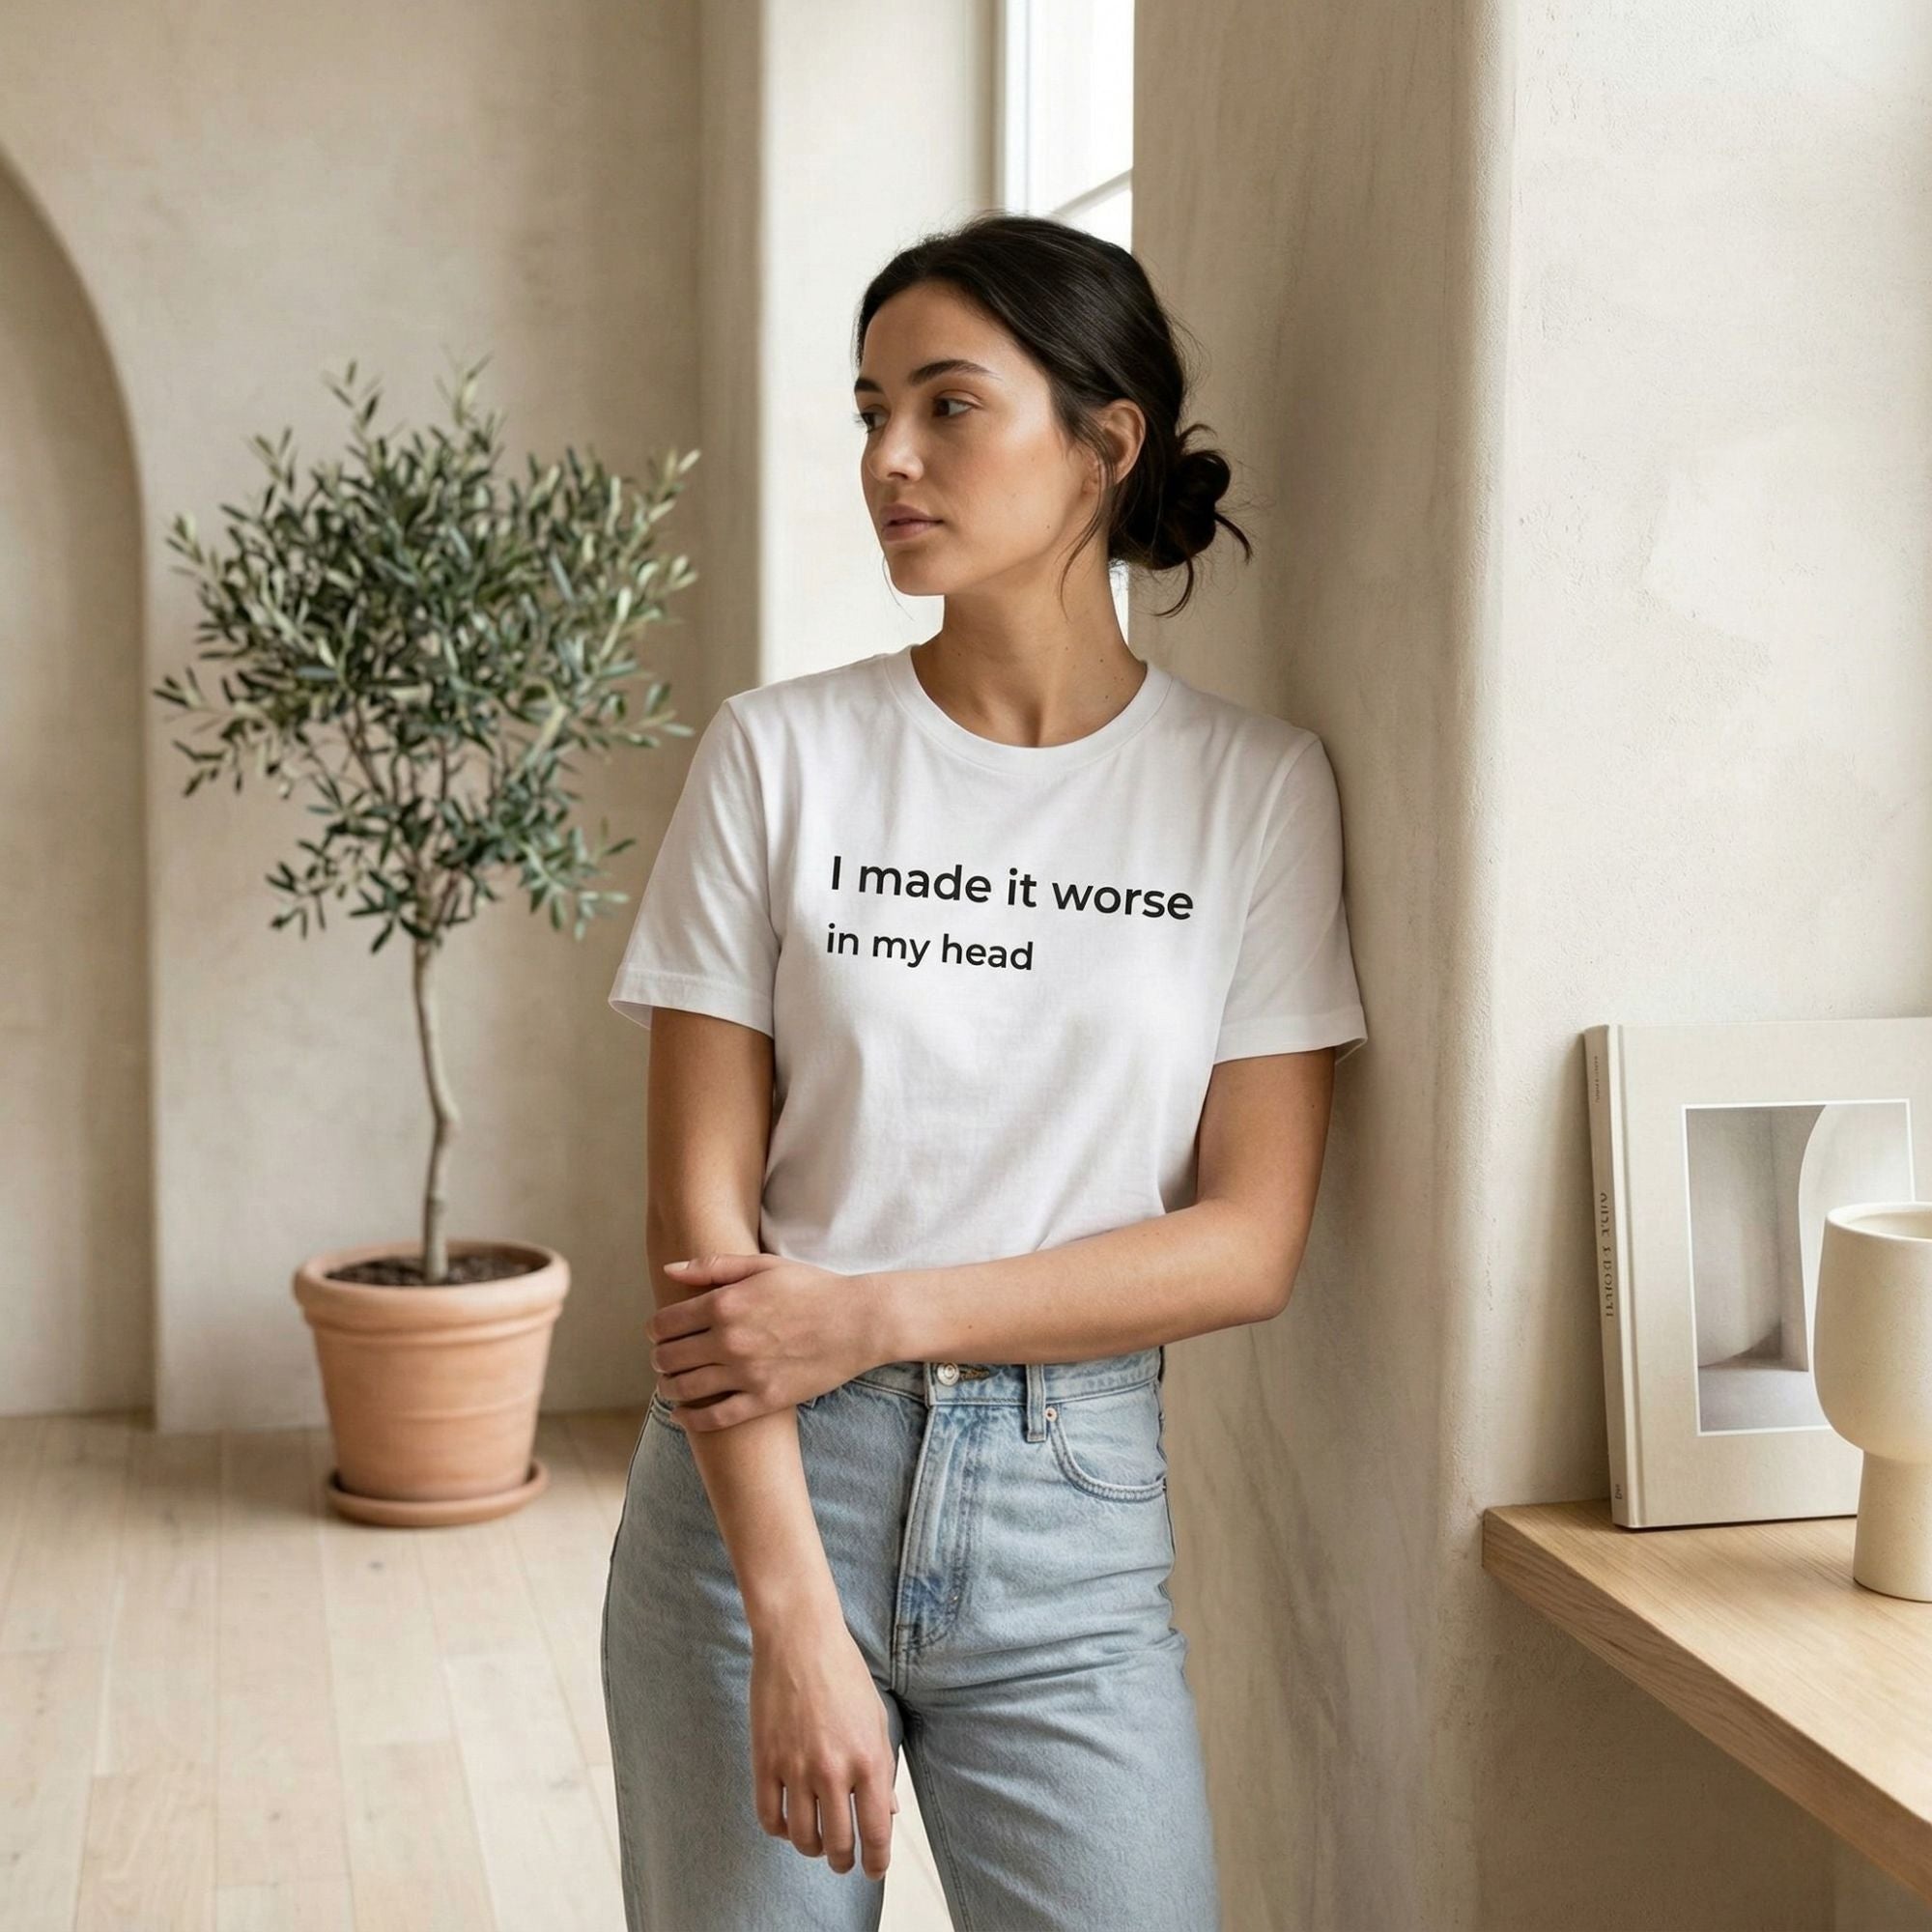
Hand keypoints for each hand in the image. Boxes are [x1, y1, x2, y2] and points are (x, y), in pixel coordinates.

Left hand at [650, 1254, 886, 1430]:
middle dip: (659, 1358)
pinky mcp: (763, 1400)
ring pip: (684, 1388)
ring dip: (668, 1387)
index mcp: (724, 1304)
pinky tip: (682, 1415)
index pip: (665, 1324)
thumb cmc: (812, 1287)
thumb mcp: (763, 1265)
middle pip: (668, 1358)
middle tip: (663, 1359)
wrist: (858, 1322)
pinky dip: (690, 1419)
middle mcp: (729, 1340)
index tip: (659, 1333)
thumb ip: (712, 1266)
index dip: (654, 1330)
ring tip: (671, 1384)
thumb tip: (668, 1270)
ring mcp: (745, 1373)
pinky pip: (714, 1418)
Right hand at [751, 1611, 899, 1878]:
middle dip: (842, 1860)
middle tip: (842, 1858)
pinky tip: (788, 1822)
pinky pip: (769, 1818)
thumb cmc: (844, 1674)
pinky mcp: (764, 1761)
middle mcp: (834, 1770)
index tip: (874, 1869)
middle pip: (838, 1844)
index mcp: (869, 1758)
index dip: (876, 1861)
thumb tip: (887, 1813)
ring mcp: (796, 1767)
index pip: (876, 1832)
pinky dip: (780, 1830)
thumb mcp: (877, 1718)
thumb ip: (882, 1768)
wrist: (799, 1637)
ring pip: (802, 1838)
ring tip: (817, 1841)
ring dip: (812, 1848)